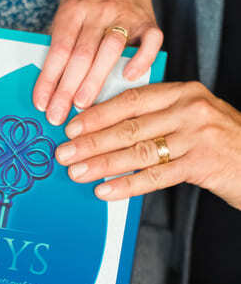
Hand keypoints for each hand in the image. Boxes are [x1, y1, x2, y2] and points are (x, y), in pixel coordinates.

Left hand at [33, 0, 162, 124]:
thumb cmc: (87, 2)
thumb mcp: (67, 13)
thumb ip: (61, 42)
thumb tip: (48, 85)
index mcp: (73, 10)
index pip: (58, 50)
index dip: (49, 79)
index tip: (41, 104)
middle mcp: (98, 11)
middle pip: (81, 54)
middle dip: (67, 88)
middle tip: (58, 115)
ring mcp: (125, 14)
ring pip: (109, 49)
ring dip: (94, 80)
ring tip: (82, 106)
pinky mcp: (148, 20)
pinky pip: (150, 40)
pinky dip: (141, 59)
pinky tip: (129, 77)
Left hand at [56, 82, 240, 208]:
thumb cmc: (220, 141)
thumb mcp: (192, 118)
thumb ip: (158, 117)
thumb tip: (107, 131)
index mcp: (183, 92)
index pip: (131, 99)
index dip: (98, 114)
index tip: (71, 127)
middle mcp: (190, 109)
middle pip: (129, 126)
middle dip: (92, 141)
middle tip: (64, 153)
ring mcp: (198, 136)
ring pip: (139, 151)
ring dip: (102, 163)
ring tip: (76, 172)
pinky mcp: (203, 163)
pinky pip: (156, 176)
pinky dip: (127, 184)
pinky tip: (105, 191)